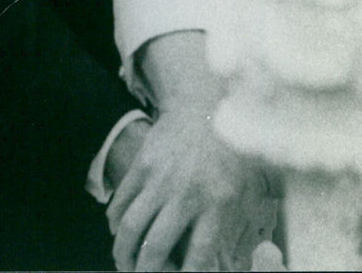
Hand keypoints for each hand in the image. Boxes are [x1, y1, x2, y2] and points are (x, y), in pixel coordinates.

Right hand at [108, 106, 273, 271]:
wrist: (206, 105)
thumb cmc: (230, 152)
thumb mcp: (245, 188)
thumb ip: (235, 226)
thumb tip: (231, 265)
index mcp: (218, 202)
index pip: (198, 255)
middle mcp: (187, 192)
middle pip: (155, 247)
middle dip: (146, 271)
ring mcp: (161, 177)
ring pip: (130, 228)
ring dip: (123, 253)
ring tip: (126, 262)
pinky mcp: (143, 163)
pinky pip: (121, 202)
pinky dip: (116, 223)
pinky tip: (120, 231)